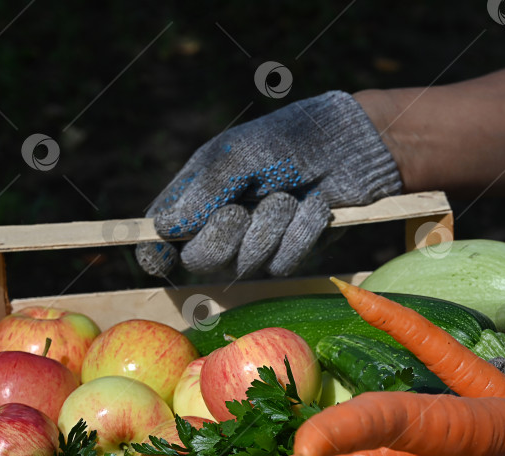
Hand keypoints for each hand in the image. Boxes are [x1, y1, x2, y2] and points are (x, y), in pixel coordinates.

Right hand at [136, 90, 399, 277]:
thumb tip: (166, 227)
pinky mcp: (289, 256)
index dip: (155, 252)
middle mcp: (219, 225)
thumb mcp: (239, 153)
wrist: (349, 147)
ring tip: (288, 195)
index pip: (161, 235)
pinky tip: (314, 206)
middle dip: (222, 237)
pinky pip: (283, 265)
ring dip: (269, 228)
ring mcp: (254, 245)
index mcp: (196, 195)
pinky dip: (299, 234)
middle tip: (242, 209)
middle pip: (200, 260)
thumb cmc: (286, 140)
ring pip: (245, 266)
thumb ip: (204, 189)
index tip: (161, 257)